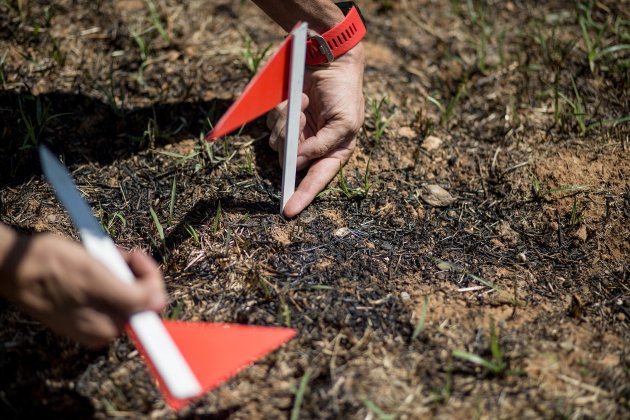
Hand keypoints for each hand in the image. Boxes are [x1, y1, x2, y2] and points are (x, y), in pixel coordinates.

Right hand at [0, 233, 165, 347]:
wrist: (14, 267)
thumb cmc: (50, 267)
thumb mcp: (96, 276)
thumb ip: (132, 296)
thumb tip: (160, 305)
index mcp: (110, 326)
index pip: (151, 304)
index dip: (149, 276)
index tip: (135, 256)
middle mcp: (104, 329)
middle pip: (139, 295)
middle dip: (132, 270)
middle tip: (116, 253)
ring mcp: (93, 320)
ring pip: (124, 289)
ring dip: (119, 269)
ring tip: (101, 256)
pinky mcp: (83, 310)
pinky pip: (108, 290)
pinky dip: (106, 273)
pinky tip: (94, 262)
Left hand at [268, 44, 364, 217]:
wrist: (330, 60)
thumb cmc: (345, 92)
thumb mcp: (344, 121)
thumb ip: (323, 145)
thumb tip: (299, 162)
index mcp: (333, 153)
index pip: (316, 180)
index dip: (302, 196)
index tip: (288, 211)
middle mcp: (313, 147)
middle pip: (289, 161)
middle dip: (291, 141)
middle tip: (300, 118)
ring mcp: (297, 133)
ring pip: (277, 143)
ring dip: (286, 123)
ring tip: (301, 103)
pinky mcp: (284, 118)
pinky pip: (271, 124)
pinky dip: (280, 111)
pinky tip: (296, 98)